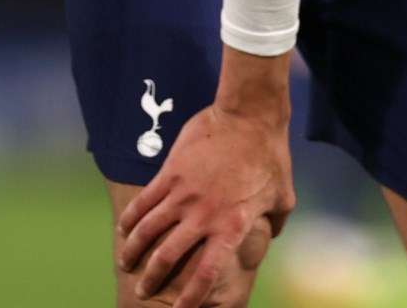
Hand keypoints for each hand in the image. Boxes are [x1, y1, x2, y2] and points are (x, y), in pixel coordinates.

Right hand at [115, 105, 294, 306]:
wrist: (248, 117)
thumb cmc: (270, 157)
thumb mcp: (283, 198)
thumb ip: (275, 223)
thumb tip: (271, 234)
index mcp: (231, 227)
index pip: (206, 273)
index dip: (191, 296)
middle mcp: (202, 216)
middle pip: (168, 256)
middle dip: (152, 278)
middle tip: (144, 290)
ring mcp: (182, 194)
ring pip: (148, 230)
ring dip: (133, 251)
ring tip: (126, 263)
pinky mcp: (169, 173)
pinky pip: (144, 201)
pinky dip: (131, 218)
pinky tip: (123, 229)